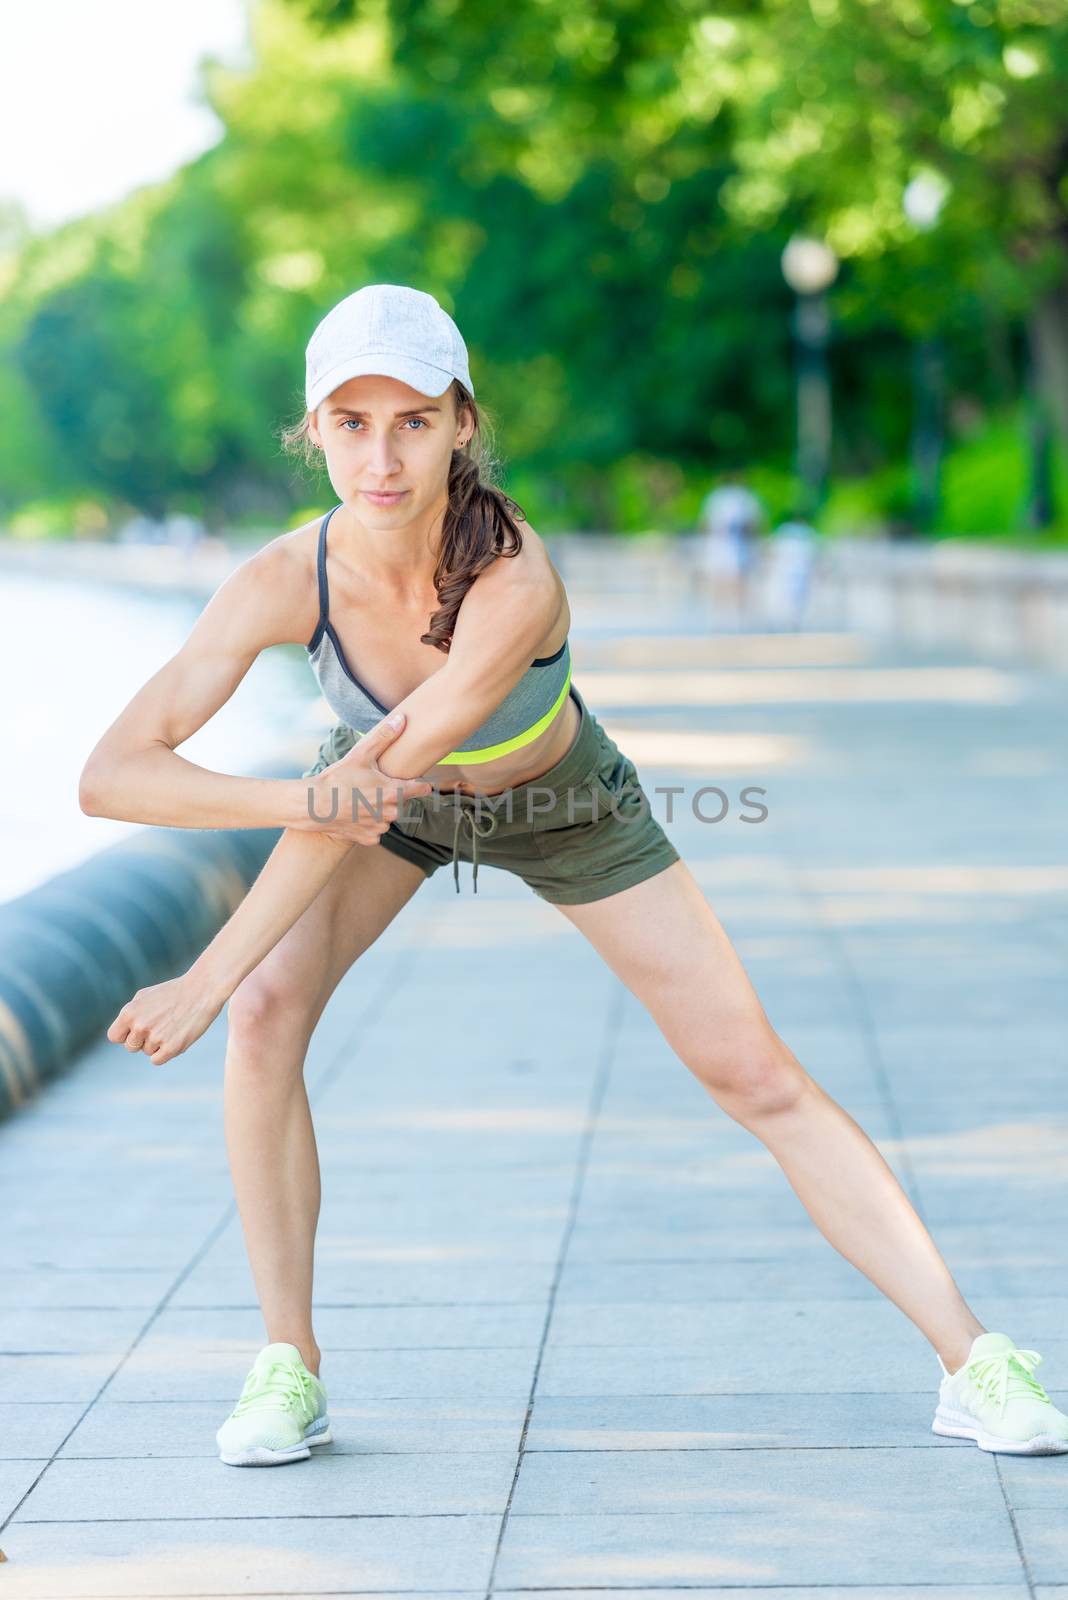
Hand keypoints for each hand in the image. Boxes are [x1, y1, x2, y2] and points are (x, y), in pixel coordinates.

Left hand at [107, 971, 225, 1064]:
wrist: (202, 990)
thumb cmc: (173, 992)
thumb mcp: (144, 996)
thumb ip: (130, 1014)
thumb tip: (122, 1032)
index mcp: (129, 1013)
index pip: (114, 1037)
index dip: (125, 1035)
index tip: (135, 1031)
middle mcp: (140, 1026)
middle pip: (131, 1047)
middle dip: (142, 1040)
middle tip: (159, 1026)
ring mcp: (156, 1038)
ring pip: (147, 1052)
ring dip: (157, 1044)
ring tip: (171, 1026)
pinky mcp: (172, 1048)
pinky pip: (157, 1060)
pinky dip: (164, 1052)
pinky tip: (174, 1037)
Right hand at [300, 710, 432, 846]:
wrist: (313, 806)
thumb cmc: (337, 779)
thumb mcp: (361, 754)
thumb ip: (384, 736)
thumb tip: (402, 719)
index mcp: (394, 792)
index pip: (422, 789)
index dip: (420, 783)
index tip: (416, 781)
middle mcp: (391, 812)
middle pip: (401, 802)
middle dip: (390, 796)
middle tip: (371, 787)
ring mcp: (380, 827)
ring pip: (387, 817)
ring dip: (379, 811)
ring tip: (359, 800)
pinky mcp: (369, 838)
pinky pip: (375, 830)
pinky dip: (367, 824)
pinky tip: (354, 814)